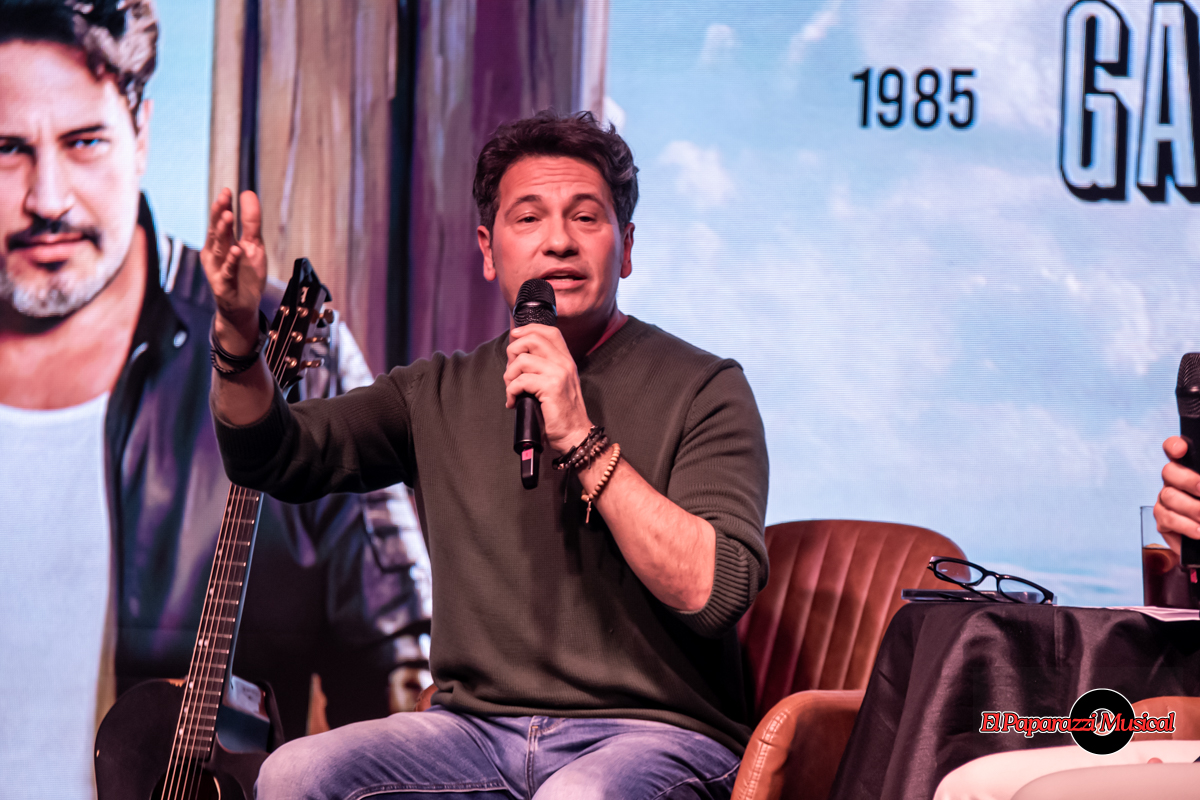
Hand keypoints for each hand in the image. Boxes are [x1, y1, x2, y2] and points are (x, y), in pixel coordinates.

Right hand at [200, 188, 266, 355]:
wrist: (243, 305)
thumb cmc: (245, 273)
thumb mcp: (253, 245)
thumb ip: (251, 222)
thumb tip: (248, 193)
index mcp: (221, 242)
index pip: (220, 221)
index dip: (222, 206)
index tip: (227, 191)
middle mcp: (216, 254)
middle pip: (216, 231)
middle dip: (219, 214)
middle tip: (224, 199)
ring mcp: (217, 269)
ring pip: (219, 249)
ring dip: (223, 232)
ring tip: (229, 217)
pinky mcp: (223, 284)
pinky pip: (228, 271)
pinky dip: (231, 261)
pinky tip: (237, 250)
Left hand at [503, 325, 592, 454]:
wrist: (575, 436)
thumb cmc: (561, 414)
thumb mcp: (557, 385)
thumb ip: (544, 368)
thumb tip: (517, 357)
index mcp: (566, 361)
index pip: (550, 331)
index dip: (529, 329)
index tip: (515, 337)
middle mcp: (564, 363)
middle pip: (533, 339)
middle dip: (513, 352)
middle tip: (511, 372)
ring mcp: (559, 374)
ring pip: (522, 360)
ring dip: (509, 375)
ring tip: (511, 390)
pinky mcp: (551, 387)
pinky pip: (521, 380)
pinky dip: (511, 391)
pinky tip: (513, 402)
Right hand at [1154, 435, 1199, 553]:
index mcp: (1187, 469)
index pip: (1173, 448)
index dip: (1173, 446)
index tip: (1181, 451)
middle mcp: (1173, 482)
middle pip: (1168, 472)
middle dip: (1188, 481)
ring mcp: (1165, 501)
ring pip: (1168, 497)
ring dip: (1192, 509)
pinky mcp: (1163, 522)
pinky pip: (1167, 520)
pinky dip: (1186, 526)